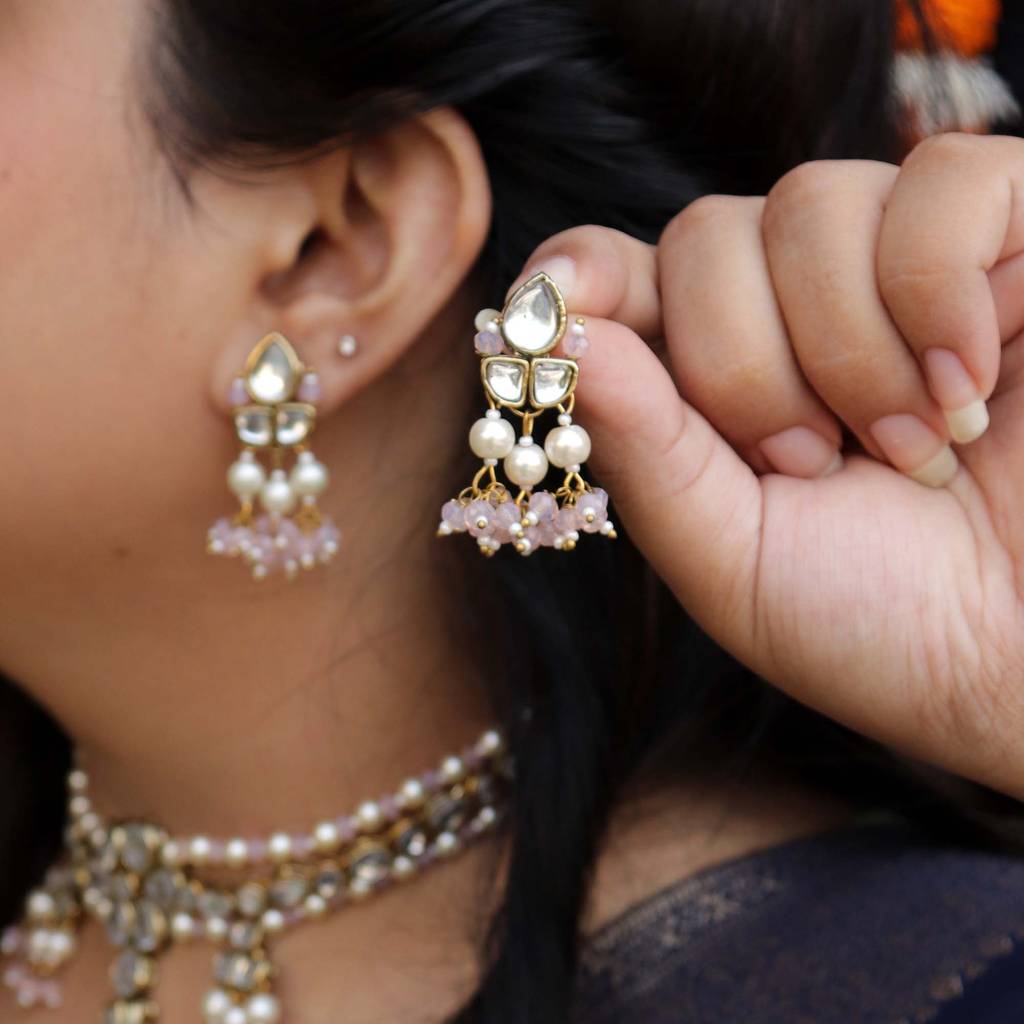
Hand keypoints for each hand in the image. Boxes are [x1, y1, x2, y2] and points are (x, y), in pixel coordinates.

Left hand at [510, 133, 1023, 798]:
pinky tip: (969, 384)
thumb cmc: (888, 626)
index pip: (621, 275)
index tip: (550, 309)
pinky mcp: (1013, 236)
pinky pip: (943, 182)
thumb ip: (646, 455)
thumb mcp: (734, 561)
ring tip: (913, 452)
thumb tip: (562, 339)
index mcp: (715, 381)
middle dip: (742, 365)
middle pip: (703, 236)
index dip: (577, 275)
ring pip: (809, 203)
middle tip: (811, 461)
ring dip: (845, 349)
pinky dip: (940, 287)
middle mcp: (797, 307)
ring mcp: (901, 262)